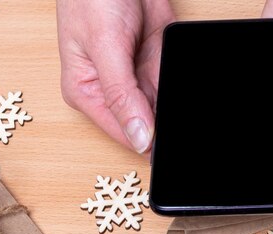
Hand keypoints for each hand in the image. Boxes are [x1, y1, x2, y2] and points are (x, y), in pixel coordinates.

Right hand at [57, 0, 174, 153]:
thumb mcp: (104, 46)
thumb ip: (121, 94)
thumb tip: (139, 139)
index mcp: (88, 93)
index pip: (124, 133)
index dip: (148, 143)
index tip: (171, 148)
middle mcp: (113, 91)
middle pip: (146, 123)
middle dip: (165, 126)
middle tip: (181, 128)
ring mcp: (137, 78)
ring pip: (164, 107)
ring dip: (175, 107)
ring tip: (182, 101)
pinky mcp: (157, 64)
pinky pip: (174, 85)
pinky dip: (181, 87)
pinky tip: (185, 88)